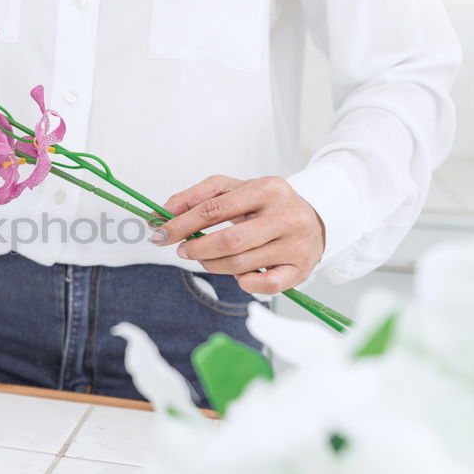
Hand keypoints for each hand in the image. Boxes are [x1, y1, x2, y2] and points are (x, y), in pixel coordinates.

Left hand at [154, 175, 325, 293]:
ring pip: (241, 264)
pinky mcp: (301, 269)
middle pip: (229, 240)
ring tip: (208, 258)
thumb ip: (197, 197)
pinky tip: (239, 273)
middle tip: (183, 251)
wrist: (313, 219)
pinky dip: (244, 283)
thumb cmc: (265, 205)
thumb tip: (161, 212)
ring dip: (214, 265)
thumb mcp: (234, 190)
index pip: (214, 209)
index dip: (181, 225)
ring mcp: (297, 244)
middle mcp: (286, 215)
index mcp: (267, 188)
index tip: (159, 234)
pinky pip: (264, 285)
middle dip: (198, 249)